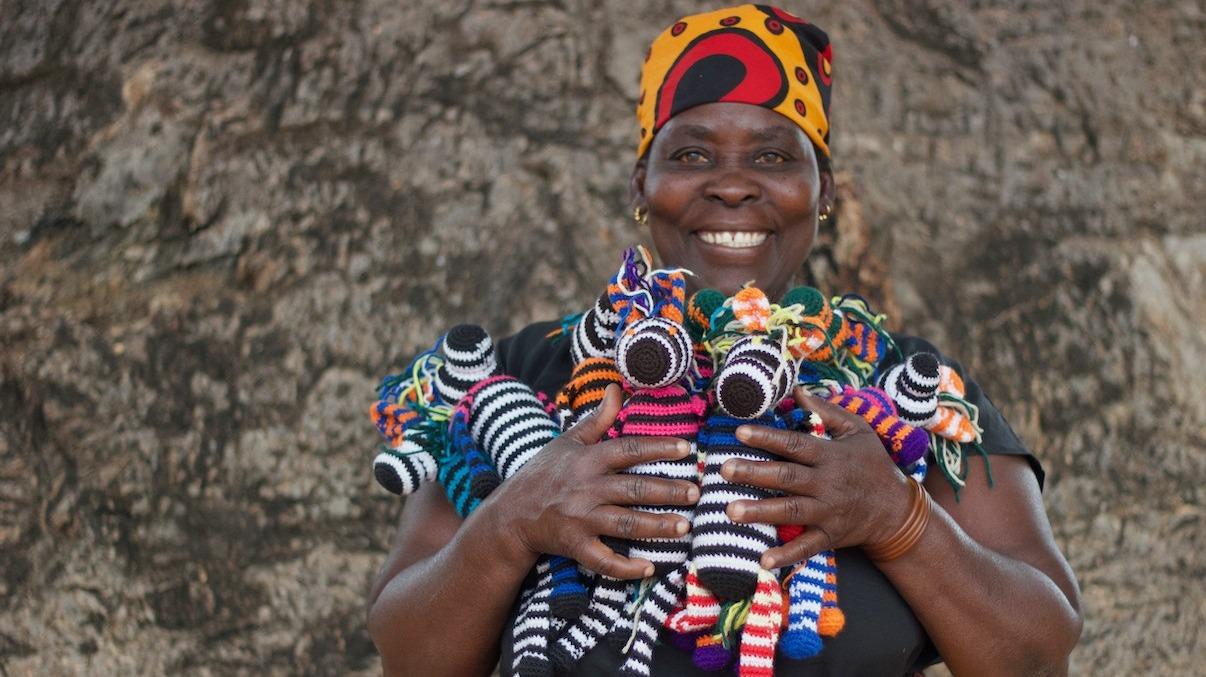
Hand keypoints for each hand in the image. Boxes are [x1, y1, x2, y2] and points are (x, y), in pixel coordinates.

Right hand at [490, 384, 699, 578]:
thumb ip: (598, 418)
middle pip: (633, 488)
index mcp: (587, 460)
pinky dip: (624, 567)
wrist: (511, 514)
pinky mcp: (575, 545)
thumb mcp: (568, 441)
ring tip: (684, 526)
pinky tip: (648, 568)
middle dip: (667, 491)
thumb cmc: (544, 473)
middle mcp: (586, 488)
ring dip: (657, 526)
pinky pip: (602, 559)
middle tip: (696, 493)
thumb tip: (616, 388)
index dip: (658, 448)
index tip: (687, 449)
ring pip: (625, 523)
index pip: (628, 449)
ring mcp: (581, 518)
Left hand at [720, 387, 912, 568]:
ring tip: (730, 510)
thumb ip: (826, 411)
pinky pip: (806, 547)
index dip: (768, 437)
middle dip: (755, 473)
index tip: (739, 432)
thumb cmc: (873, 465)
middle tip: (725, 470)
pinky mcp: (830, 536)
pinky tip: (763, 560)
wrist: (897, 510)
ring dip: (760, 512)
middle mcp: (827, 484)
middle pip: (787, 477)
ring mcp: (828, 512)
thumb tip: (797, 390)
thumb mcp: (857, 431)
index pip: (795, 444)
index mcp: (831, 456)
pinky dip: (786, 555)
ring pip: (791, 511)